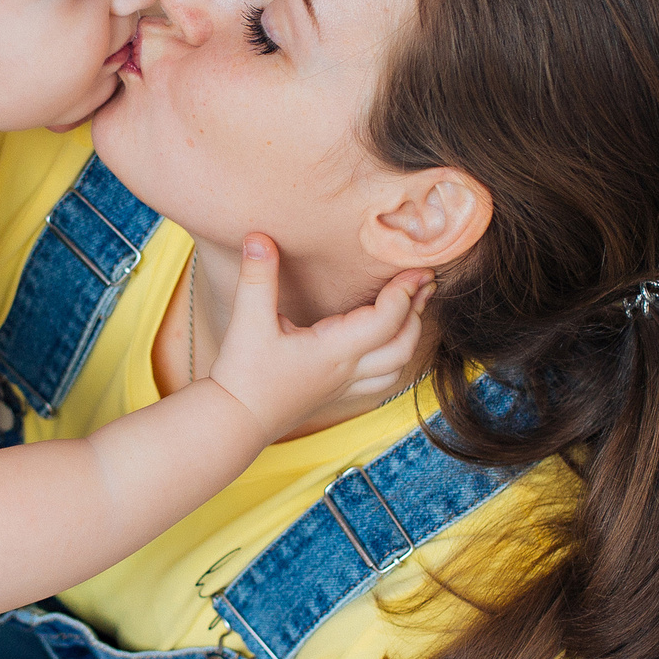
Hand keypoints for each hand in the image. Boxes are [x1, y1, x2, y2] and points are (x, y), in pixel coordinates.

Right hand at [208, 237, 429, 436]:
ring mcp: (344, 386)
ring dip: (410, 337)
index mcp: (332, 351)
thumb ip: (257, 277)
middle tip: (424, 281)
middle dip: (417, 311)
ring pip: (397, 367)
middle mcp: (346, 370)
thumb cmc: (242, 375)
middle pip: (403, 345)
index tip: (416, 268)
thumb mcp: (247, 322)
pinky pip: (380, 380)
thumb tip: (258, 237)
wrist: (234, 421)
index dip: (404, 292)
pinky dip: (394, 360)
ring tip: (413, 308)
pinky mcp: (335, 394)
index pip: (384, 320)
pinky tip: (389, 344)